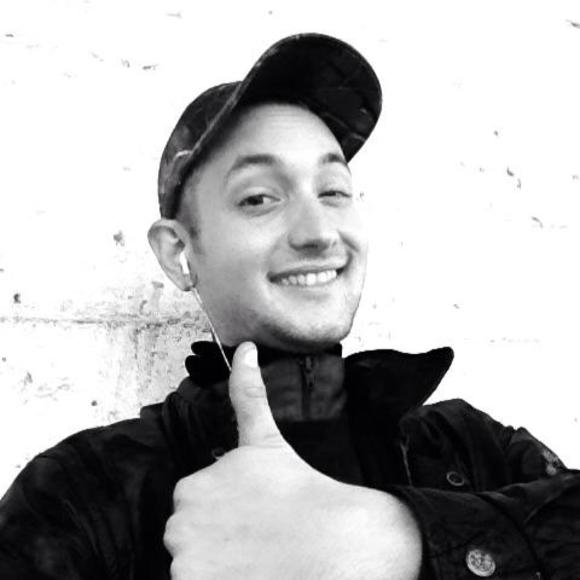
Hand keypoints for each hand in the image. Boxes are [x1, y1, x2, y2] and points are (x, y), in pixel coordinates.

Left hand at [164, 342, 421, 579]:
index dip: (227, 513)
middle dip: (218, 537)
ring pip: (195, 565)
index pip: (197, 506)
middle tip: (259, 539)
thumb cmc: (302, 490)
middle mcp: (181, 522)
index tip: (255, 516)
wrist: (335, 542)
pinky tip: (249, 573)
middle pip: (191, 536)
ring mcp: (187, 560)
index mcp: (193, 486)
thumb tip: (245, 346)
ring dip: (219, 565)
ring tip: (257, 559)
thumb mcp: (265, 439)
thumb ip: (247, 392)